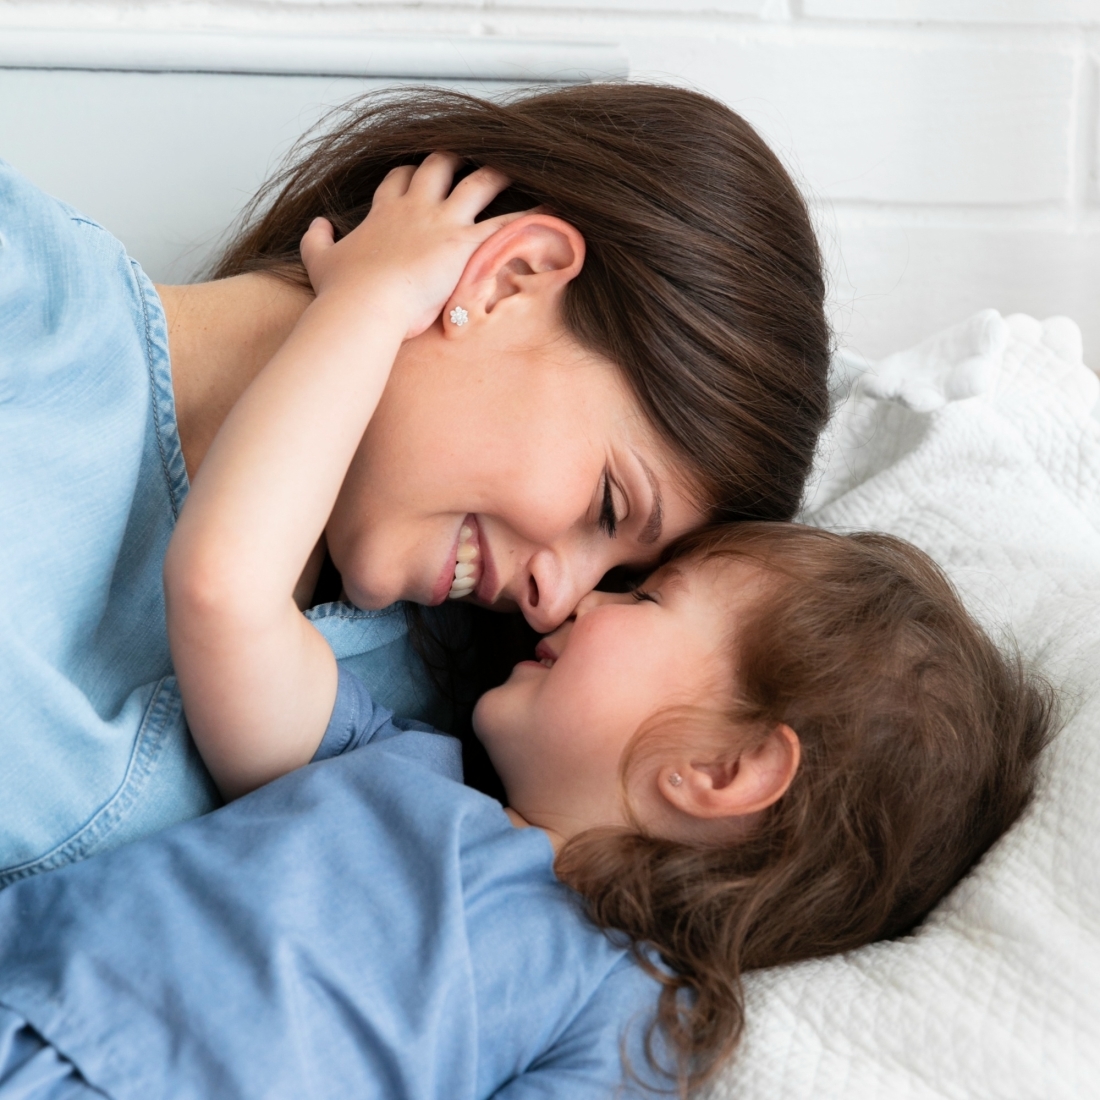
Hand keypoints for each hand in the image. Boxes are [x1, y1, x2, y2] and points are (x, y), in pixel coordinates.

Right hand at [299, 152, 520, 340]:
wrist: (364, 305)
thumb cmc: (342, 291)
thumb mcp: (319, 261)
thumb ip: (317, 240)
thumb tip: (317, 225)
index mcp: (384, 213)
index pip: (399, 180)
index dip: (410, 174)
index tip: (418, 173)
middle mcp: (416, 208)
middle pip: (439, 166)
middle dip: (457, 157)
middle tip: (474, 154)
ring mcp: (442, 222)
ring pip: (478, 183)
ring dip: (500, 173)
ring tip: (521, 166)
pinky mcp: (465, 243)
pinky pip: (506, 224)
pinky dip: (530, 218)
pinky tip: (550, 212)